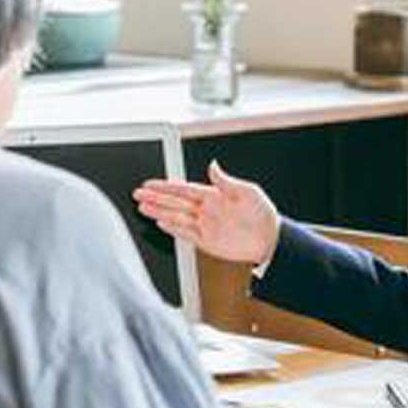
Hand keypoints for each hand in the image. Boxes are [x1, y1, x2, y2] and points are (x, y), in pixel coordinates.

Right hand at [132, 160, 279, 264]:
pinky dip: (172, 228)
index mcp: (213, 195)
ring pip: (175, 217)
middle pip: (174, 202)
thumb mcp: (247, 192)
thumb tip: (213, 165)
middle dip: (155, 198)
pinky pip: (185, 233)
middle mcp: (205, 209)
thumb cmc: (262, 214)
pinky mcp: (206, 241)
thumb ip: (226, 181)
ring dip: (158, 212)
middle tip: (137, 193)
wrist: (270, 239)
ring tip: (142, 207)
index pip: (183, 189)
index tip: (150, 183)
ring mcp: (204, 225)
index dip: (165, 186)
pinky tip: (160, 222)